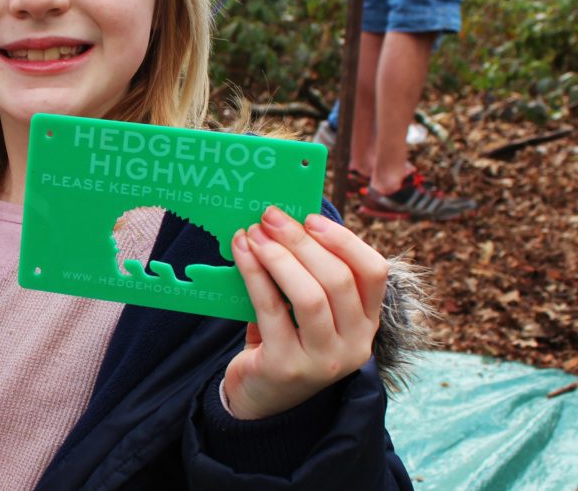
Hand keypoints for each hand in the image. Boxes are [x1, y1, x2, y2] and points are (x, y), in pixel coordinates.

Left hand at [224, 206, 387, 419]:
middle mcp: (354, 344)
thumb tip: (285, 220)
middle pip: (338, 280)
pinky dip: (254, 273)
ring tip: (254, 232)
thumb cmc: (285, 339)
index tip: (310, 218)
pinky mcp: (287, 367)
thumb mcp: (308, 310)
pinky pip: (271, 309)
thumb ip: (309, 273)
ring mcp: (323, 360)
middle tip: (270, 216)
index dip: (344, 240)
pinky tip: (241, 252)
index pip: (373, 273)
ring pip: (310, 297)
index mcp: (366, 323)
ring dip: (278, 256)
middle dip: (301, 241)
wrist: (260, 398)